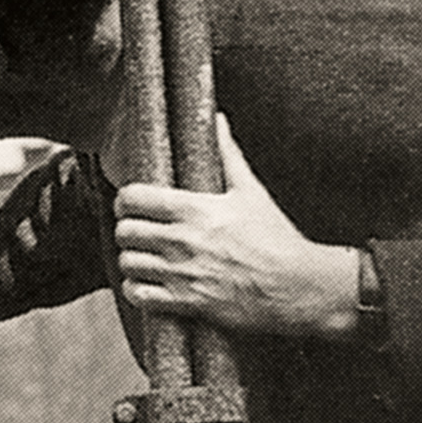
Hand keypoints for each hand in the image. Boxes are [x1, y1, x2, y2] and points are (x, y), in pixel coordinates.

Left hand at [113, 116, 359, 337]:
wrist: (297, 286)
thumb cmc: (276, 238)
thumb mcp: (251, 191)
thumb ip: (227, 154)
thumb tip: (218, 119)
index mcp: (195, 209)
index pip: (133, 198)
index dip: (124, 201)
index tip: (129, 206)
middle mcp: (184, 240)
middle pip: (125, 231)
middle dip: (127, 230)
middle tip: (136, 232)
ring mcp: (184, 273)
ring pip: (128, 263)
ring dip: (131, 260)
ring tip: (142, 258)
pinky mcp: (188, 303)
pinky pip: (140, 295)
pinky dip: (137, 289)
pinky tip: (147, 283)